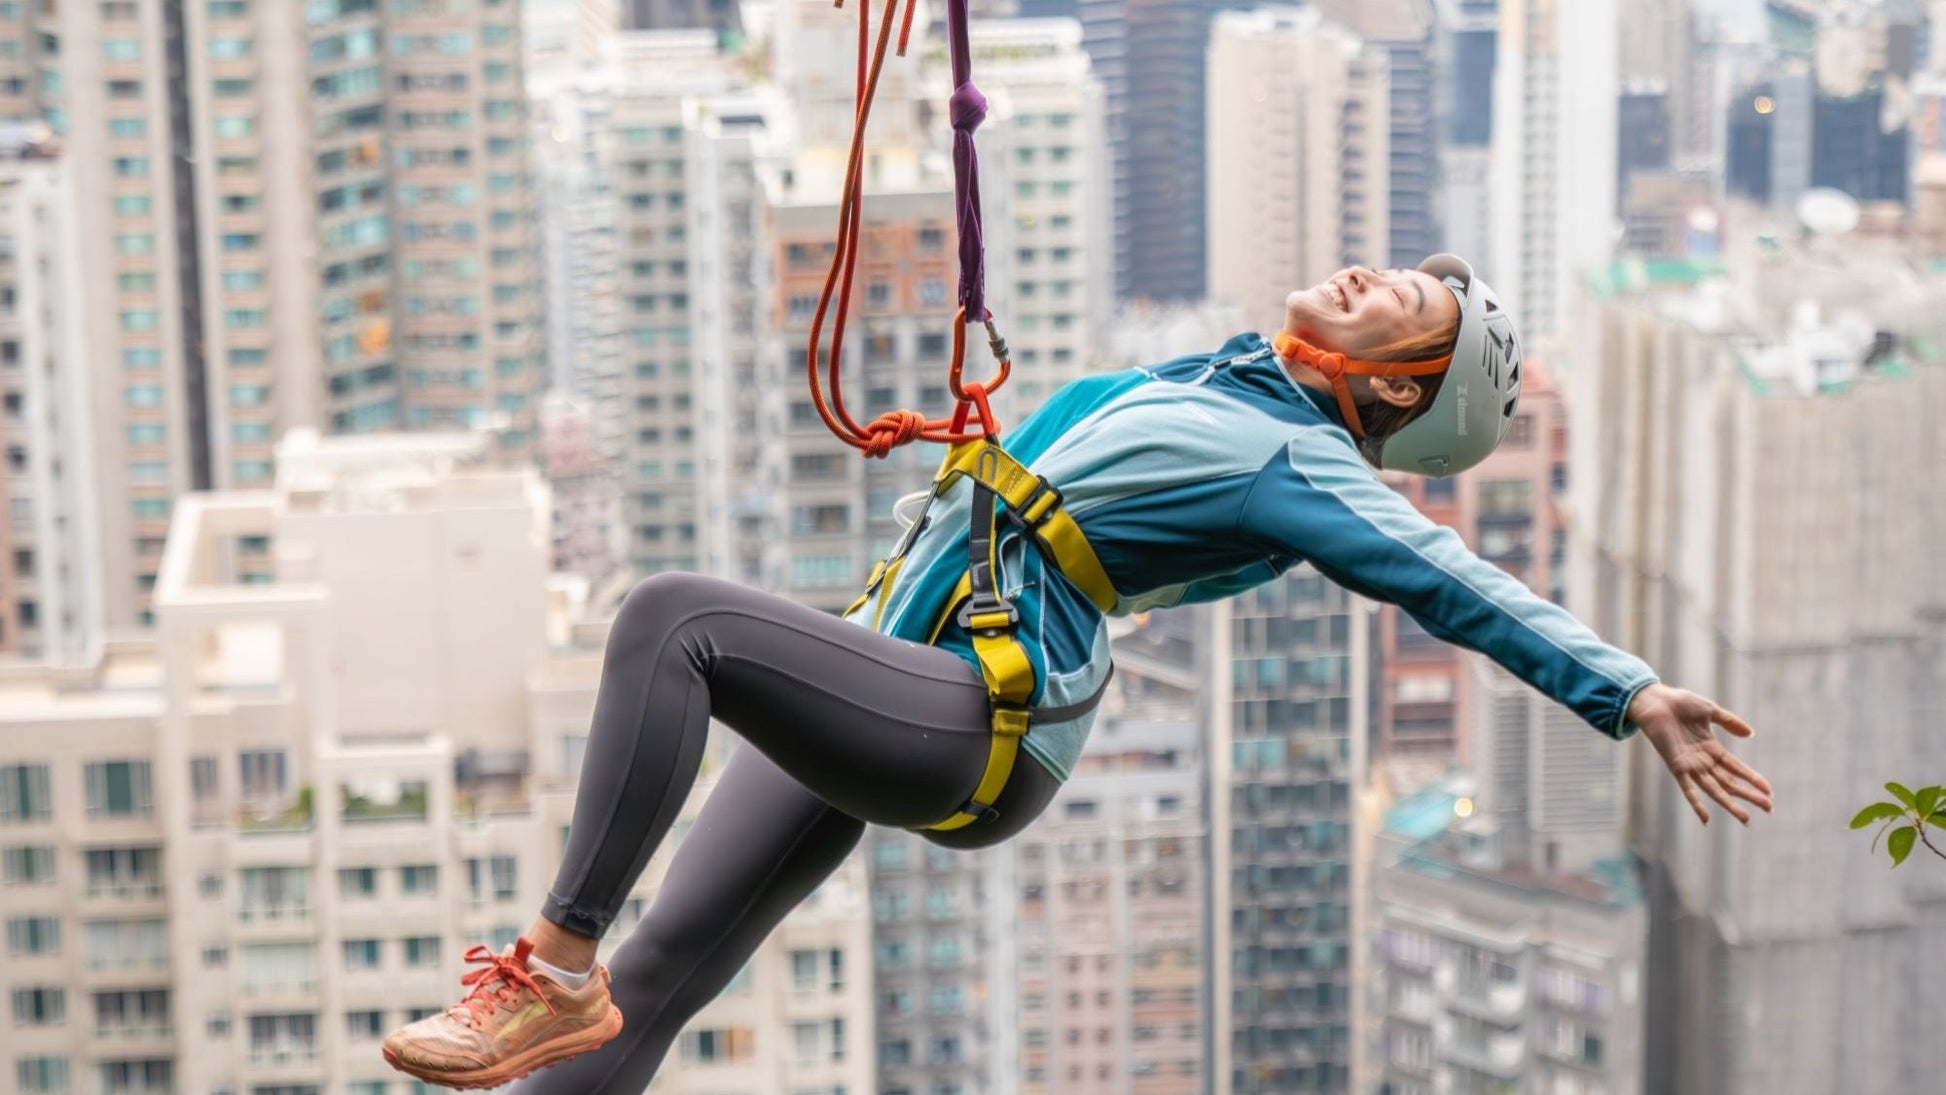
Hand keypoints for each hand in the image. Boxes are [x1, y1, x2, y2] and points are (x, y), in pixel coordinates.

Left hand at [1627, 683, 1773, 826]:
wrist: (1655, 700)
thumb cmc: (1680, 703)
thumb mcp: (1710, 711)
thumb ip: (1730, 722)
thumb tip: (1751, 734)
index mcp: (1711, 749)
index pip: (1737, 768)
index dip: (1753, 779)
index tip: (1769, 791)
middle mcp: (1702, 761)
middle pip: (1730, 783)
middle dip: (1749, 796)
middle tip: (1769, 809)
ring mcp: (1690, 765)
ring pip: (1714, 790)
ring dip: (1730, 804)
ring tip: (1746, 818)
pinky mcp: (1676, 766)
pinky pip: (1687, 789)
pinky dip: (1696, 804)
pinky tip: (1706, 819)